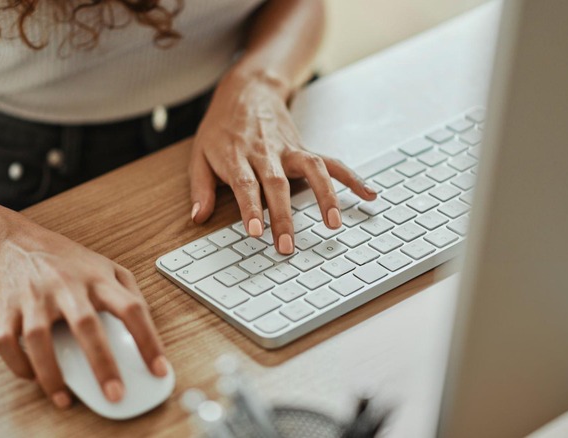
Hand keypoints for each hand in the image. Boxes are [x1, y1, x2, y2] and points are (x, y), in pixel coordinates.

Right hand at [0, 222, 166, 408]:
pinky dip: (17, 364)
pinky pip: (6, 341)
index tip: (159, 369)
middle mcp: (66, 287)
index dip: (148, 340)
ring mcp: (34, 297)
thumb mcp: (107, 266)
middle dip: (102, 363)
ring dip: (51, 373)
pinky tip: (33, 377)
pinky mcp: (7, 308)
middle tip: (115, 394)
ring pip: (39, 338)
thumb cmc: (67, 260)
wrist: (16, 242)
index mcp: (98, 279)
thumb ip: (130, 292)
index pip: (131, 308)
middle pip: (86, 325)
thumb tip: (147, 327)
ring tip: (64, 399)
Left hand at [188, 71, 376, 253]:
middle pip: (278, 184)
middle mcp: (266, 152)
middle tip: (287, 246)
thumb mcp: (199, 154)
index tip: (257, 232)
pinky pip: (331, 163)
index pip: (246, 184)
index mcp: (237, 155)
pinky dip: (351, 178)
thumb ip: (200, 187)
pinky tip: (368, 194)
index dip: (251, 208)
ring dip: (325, 196)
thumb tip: (198, 217)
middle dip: (283, 216)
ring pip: (311, 170)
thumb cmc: (221, 128)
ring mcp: (289, 149)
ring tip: (334, 223)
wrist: (247, 91)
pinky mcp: (304, 149)